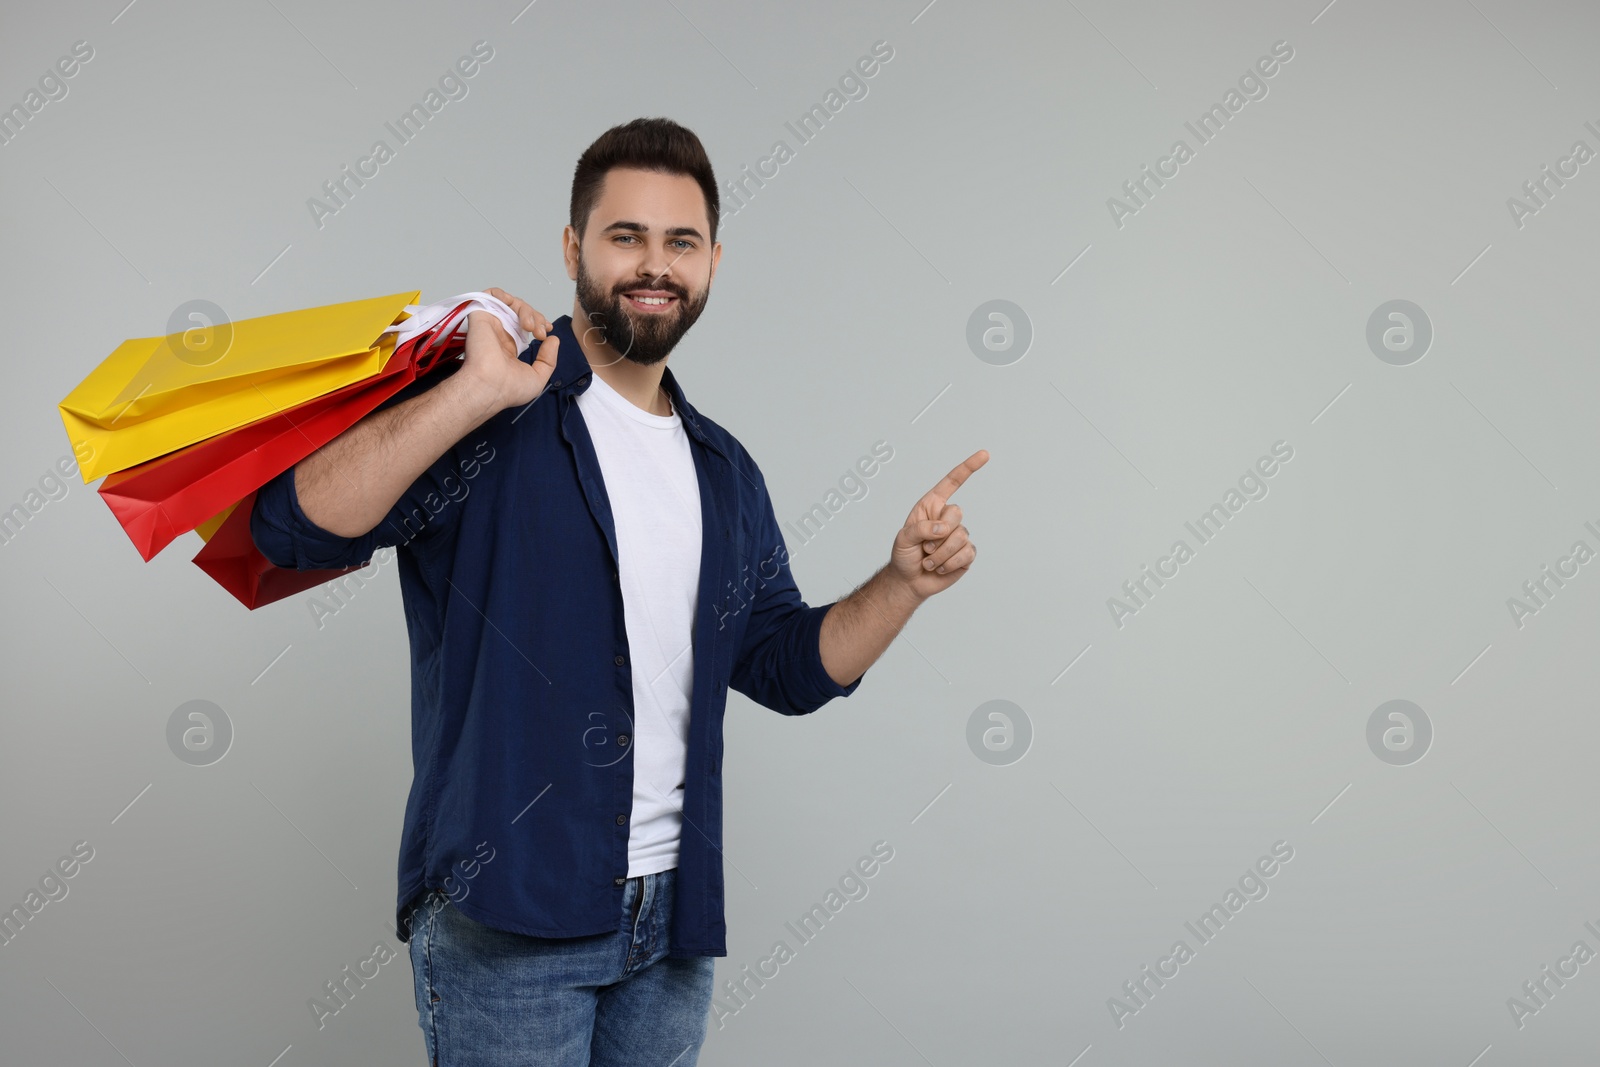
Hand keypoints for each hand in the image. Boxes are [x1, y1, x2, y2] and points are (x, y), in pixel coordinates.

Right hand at [458, 286, 558, 410]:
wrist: (490, 386)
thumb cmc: (510, 388)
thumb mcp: (538, 377)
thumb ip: (548, 359)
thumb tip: (553, 340)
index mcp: (509, 346)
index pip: (524, 325)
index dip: (538, 322)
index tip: (547, 331)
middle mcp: (499, 333)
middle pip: (521, 312)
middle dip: (536, 317)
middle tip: (541, 333)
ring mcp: (490, 323)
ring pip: (511, 303)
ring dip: (526, 310)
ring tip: (531, 326)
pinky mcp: (481, 315)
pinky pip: (491, 294)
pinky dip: (505, 295)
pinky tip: (516, 310)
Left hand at [889, 449, 988, 602]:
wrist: (909, 581)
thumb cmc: (904, 556)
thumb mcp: (903, 539)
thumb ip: (921, 529)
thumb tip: (945, 529)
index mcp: (932, 506)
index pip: (952, 482)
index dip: (968, 467)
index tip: (985, 454)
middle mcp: (947, 518)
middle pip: (957, 513)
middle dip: (938, 533)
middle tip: (924, 548)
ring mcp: (959, 535)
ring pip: (960, 537)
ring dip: (940, 554)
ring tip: (928, 561)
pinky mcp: (966, 553)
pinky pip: (966, 553)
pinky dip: (949, 563)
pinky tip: (940, 568)